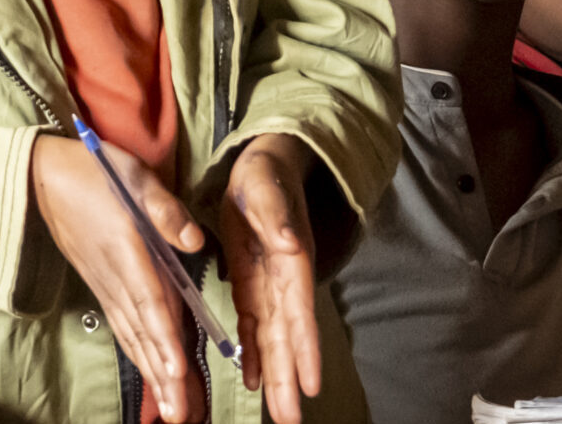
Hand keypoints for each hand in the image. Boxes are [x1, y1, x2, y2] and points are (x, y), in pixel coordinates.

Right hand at [32, 134, 203, 421]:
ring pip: (134, 337)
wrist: (45, 177)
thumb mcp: (135, 175)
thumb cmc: (96, 170)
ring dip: (153, 374)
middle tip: (181, 414)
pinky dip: (139, 355)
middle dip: (163, 376)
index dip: (164, 339)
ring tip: (172, 410)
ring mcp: (106, 285)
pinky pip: (123, 328)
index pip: (150, 302)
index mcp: (127, 250)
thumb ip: (166, 210)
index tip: (177, 372)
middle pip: (144, 333)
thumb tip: (195, 240)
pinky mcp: (102, 286)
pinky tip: (152, 376)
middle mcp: (115, 276)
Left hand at [220, 133, 321, 423]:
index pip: (299, 312)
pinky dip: (252, 353)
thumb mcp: (265, 188)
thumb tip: (293, 245)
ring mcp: (268, 286)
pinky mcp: (251, 284)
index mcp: (289, 261)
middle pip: (288, 337)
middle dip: (290, 378)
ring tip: (280, 412)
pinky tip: (251, 380)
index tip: (311, 384)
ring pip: (272, 339)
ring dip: (275, 375)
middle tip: (291, 419)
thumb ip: (276, 218)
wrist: (264, 163)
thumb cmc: (265, 173)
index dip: (305, 348)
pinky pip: (253, 326)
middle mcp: (284, 281)